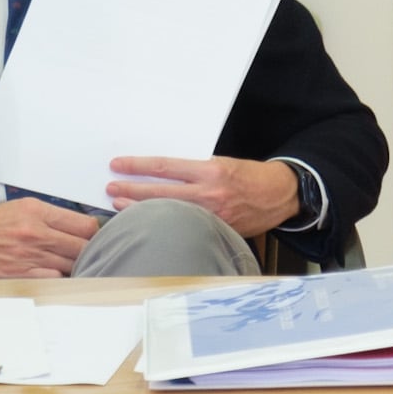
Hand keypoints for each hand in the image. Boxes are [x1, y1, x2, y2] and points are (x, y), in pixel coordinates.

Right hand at [0, 198, 99, 279]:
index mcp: (36, 211)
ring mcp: (27, 254)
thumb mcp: (18, 208)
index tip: (98, 239)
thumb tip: (76, 227)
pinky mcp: (18, 273)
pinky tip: (60, 277)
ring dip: (77, 267)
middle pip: (83, 246)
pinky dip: (60, 278)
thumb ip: (48, 216)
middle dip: (91, 252)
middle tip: (94, 256)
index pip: (84, 224)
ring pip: (71, 264)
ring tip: (78, 267)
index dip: (96, 234)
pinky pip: (53, 278)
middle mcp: (35, 231)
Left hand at [105, 156, 300, 238]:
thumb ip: (195, 169)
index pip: (164, 167)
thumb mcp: (223, 163)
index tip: (118, 165)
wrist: (281, 194)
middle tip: (111, 188)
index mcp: (210, 170)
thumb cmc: (251, 176)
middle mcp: (209, 193)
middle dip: (130, 190)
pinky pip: (182, 226)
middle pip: (159, 192)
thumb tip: (162, 172)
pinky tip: (148, 222)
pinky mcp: (215, 230)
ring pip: (166, 211)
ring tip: (119, 205)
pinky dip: (162, 223)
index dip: (137, 166)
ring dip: (139, 208)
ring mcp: (211, 215)